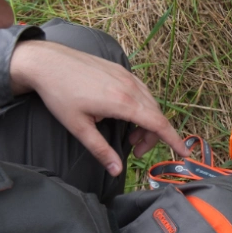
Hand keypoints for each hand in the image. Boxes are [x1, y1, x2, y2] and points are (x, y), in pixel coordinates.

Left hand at [10, 40, 187, 175]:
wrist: (46, 62)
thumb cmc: (59, 94)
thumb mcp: (78, 127)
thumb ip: (100, 150)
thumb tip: (117, 170)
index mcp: (122, 102)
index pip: (158, 124)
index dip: (174, 140)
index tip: (185, 153)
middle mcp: (130, 87)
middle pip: (156, 116)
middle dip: (152, 137)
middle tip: (135, 150)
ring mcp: (127, 76)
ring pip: (151, 103)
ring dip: (147, 122)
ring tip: (129, 134)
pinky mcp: (121, 70)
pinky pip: (142, 92)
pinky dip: (142, 107)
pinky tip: (126, 114)